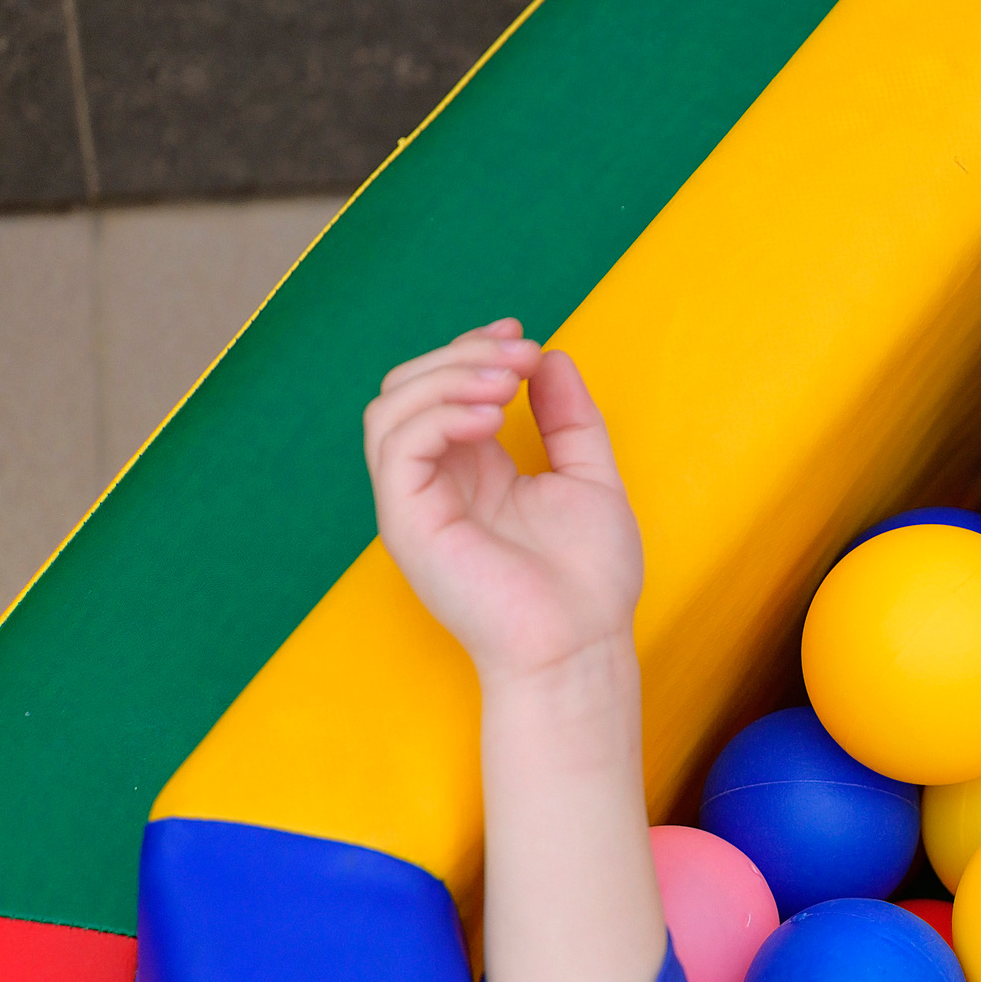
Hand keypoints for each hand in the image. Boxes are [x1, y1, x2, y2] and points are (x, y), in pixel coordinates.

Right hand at [363, 319, 641, 682]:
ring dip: (448, 377)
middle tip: (519, 355)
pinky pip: (398, 447)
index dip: (473, 350)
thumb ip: (569, 419)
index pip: (444, 389)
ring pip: (391, 408)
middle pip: (408, 388)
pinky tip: (491, 418)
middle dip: (461, 355)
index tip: (524, 336)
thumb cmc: (589, 579)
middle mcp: (435, 482)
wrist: (582, 645)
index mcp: (472, 470)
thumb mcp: (589, 477)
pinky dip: (440, 416)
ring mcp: (415, 502)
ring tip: (505, 383)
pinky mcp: (407, 523)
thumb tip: (551, 357)